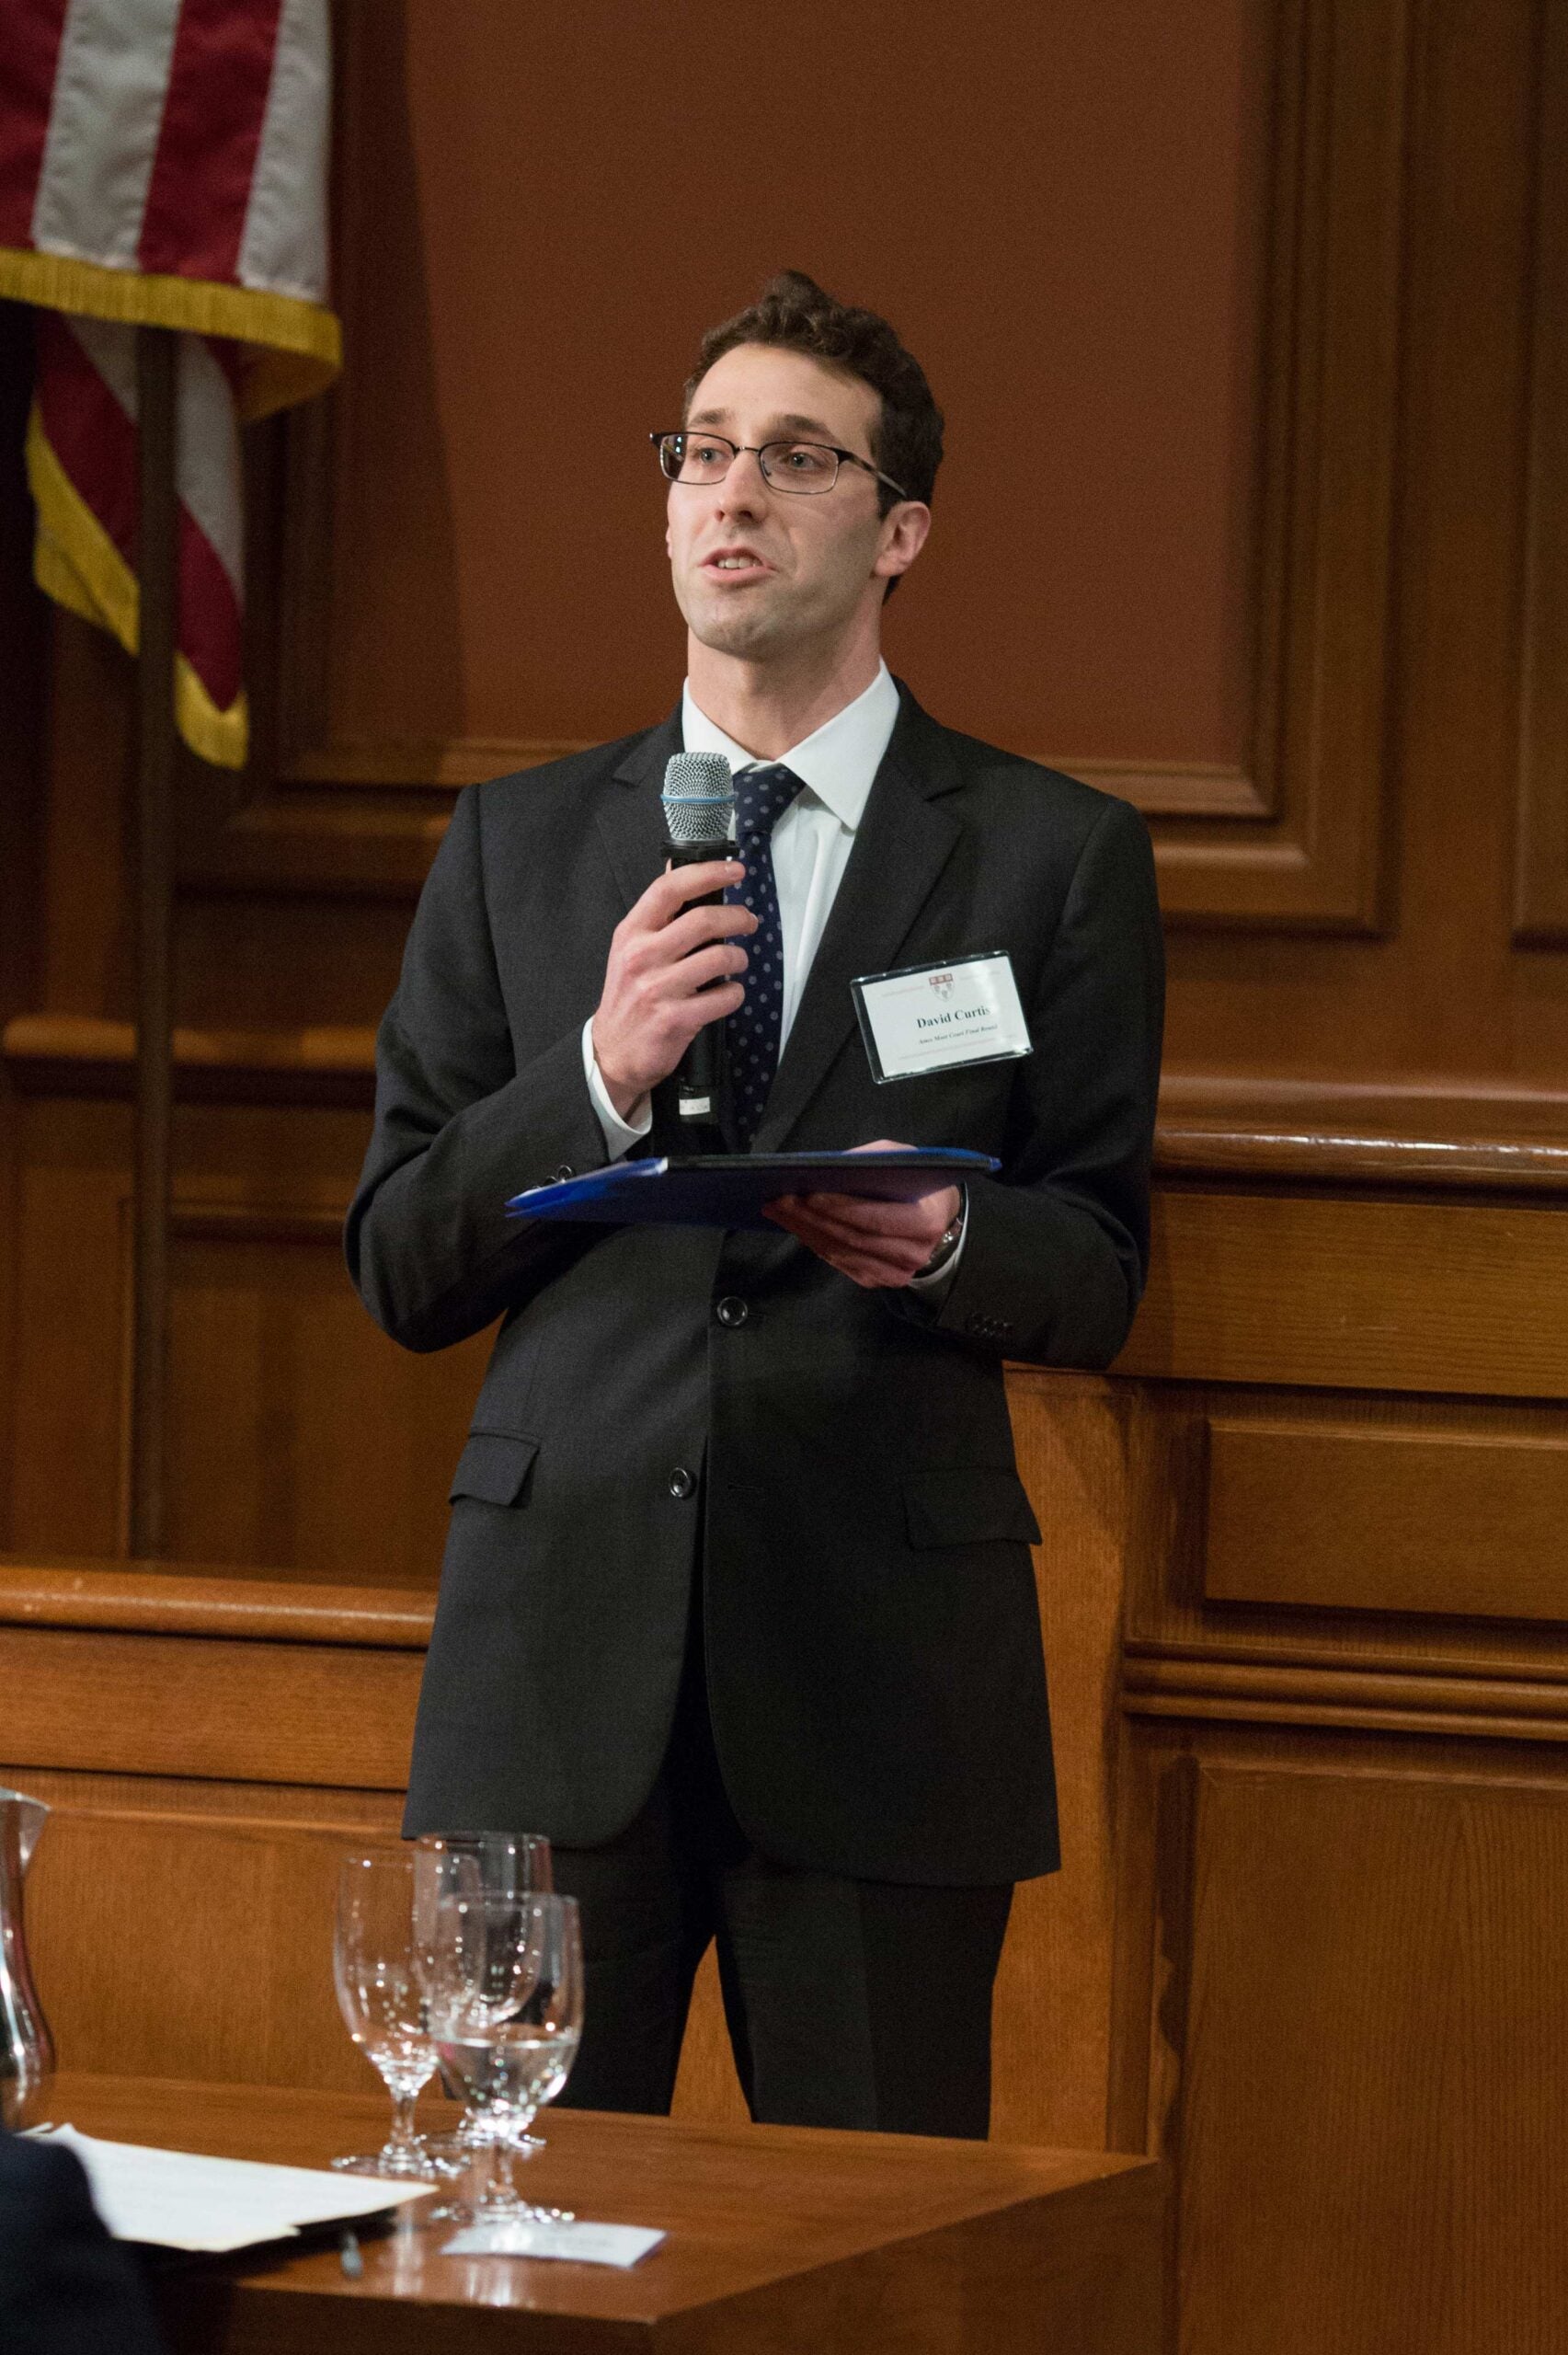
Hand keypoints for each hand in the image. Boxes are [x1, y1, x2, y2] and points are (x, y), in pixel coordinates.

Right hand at [591, 861, 758, 1115]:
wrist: (613, 1051)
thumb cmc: (629, 997)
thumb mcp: (630, 950)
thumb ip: (658, 918)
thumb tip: (686, 875)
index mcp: (631, 933)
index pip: (670, 889)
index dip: (707, 873)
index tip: (734, 870)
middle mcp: (642, 956)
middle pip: (703, 920)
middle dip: (737, 917)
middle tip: (748, 922)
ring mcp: (658, 988)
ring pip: (720, 958)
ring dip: (739, 958)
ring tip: (737, 962)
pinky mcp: (675, 1019)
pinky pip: (724, 997)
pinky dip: (735, 993)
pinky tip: (728, 993)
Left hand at [763, 1140, 960, 1289]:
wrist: (936, 1215)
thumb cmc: (917, 1181)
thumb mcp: (903, 1158)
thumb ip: (872, 1161)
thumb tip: (829, 1169)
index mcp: (927, 1222)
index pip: (877, 1219)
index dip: (841, 1208)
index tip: (809, 1194)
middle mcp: (913, 1254)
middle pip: (853, 1238)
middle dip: (812, 1217)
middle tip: (780, 1200)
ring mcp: (895, 1273)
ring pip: (842, 1252)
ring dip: (805, 1230)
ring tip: (778, 1210)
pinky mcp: (876, 1280)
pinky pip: (839, 1262)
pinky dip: (814, 1242)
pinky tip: (795, 1225)